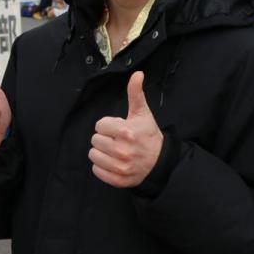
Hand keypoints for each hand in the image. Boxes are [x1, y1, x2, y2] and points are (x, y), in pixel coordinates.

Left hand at [89, 72, 162, 187]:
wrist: (160, 162)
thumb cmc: (148, 135)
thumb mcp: (143, 113)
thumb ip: (136, 93)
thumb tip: (137, 74)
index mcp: (126, 132)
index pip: (99, 125)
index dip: (108, 126)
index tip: (119, 129)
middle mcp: (122, 150)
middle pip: (95, 140)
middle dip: (105, 138)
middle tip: (117, 140)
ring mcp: (119, 167)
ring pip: (93, 155)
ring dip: (101, 152)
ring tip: (114, 151)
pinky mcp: (117, 179)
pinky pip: (96, 170)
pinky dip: (102, 166)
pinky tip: (113, 161)